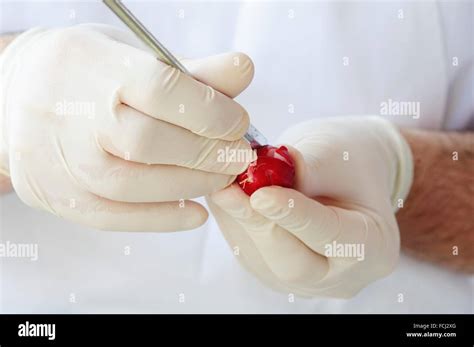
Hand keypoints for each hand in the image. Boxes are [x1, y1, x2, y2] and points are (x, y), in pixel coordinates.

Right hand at [0, 24, 254, 230]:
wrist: (14, 96)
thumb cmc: (86, 73)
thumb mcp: (134, 55)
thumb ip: (192, 71)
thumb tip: (243, 70)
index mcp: (94, 67)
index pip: (160, 90)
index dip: (210, 111)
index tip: (238, 123)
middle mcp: (70, 114)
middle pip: (147, 142)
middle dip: (206, 153)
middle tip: (237, 156)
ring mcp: (60, 160)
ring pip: (131, 185)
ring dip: (190, 186)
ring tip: (219, 179)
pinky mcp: (57, 195)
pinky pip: (113, 217)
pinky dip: (162, 219)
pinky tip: (195, 212)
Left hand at [207, 116, 412, 297]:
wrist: (343, 172)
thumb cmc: (347, 159)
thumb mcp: (333, 154)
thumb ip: (300, 169)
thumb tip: (254, 178)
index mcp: (374, 249)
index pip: (329, 236)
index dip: (292, 216)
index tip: (260, 195)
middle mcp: (341, 277)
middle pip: (293, 265)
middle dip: (256, 224)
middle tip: (226, 189)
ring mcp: (307, 281)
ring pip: (262, 262)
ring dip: (235, 222)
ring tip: (220, 184)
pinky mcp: (277, 274)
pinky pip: (249, 255)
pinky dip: (232, 224)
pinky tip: (223, 197)